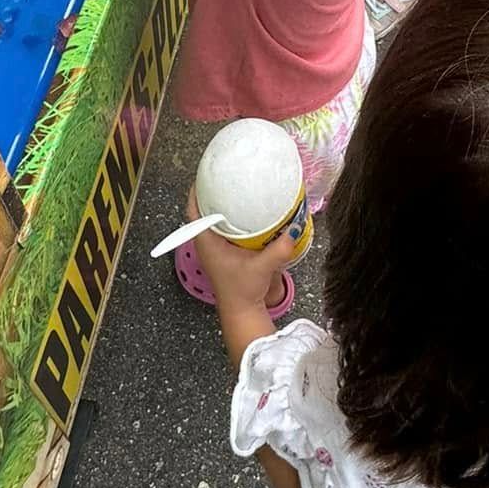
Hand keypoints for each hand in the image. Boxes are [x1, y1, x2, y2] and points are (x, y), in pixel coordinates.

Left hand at [186, 187, 296, 311]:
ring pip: (211, 221)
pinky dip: (228, 219)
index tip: (204, 175)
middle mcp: (206, 243)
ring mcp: (213, 249)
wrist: (241, 312)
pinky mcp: (222, 254)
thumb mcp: (262, 266)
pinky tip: (243, 214)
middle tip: (224, 177)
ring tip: (233, 190)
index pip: (193, 211)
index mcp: (206, 242)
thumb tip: (295, 228)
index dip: (196, 191)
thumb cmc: (242, 292)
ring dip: (219, 207)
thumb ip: (280, 248)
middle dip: (210, 194)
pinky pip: (221, 229)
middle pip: (201, 212)